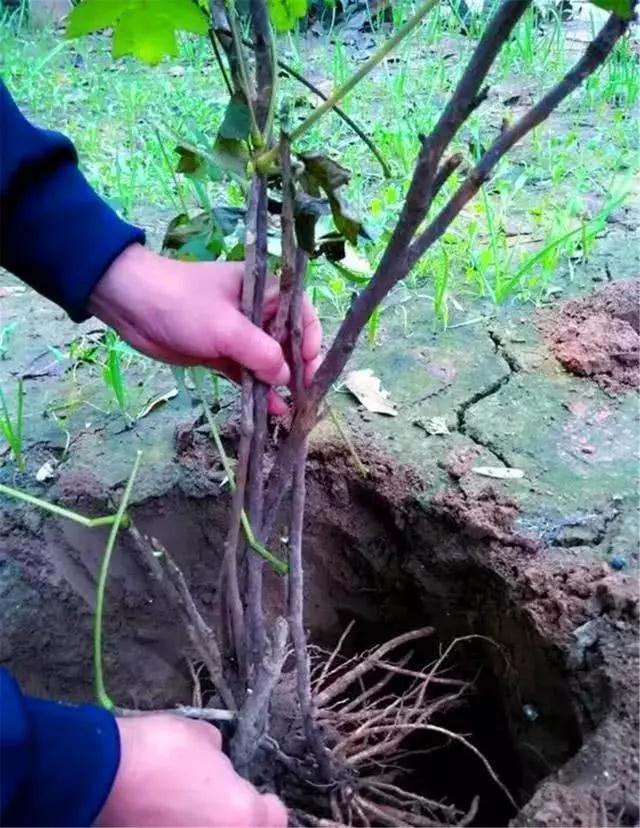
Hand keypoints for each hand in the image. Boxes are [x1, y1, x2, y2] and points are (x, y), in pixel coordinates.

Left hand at [88, 243, 321, 414]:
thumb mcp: (227, 328)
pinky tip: (272, 410)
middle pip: (289, 341)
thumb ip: (261, 354)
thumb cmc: (183, 305)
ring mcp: (240, 334)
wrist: (131, 305)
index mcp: (266, 291)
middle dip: (297, 369)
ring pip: (269, 361)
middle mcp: (258, 311)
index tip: (308, 369)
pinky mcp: (222, 353)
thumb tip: (285, 378)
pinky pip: (248, 373)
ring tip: (292, 410)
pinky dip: (259, 390)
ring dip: (279, 384)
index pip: (303, 316)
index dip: (310, 342)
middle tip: (304, 397)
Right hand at [97, 714, 286, 826]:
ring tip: (187, 815)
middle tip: (215, 807)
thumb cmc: (157, 751)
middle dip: (234, 820)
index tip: (254, 798)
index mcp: (244, 815)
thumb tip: (217, 763)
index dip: (264, 804)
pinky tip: (164, 821)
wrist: (98, 777)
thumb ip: (221, 758)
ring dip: (205, 826)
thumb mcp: (202, 737)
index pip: (275, 818)